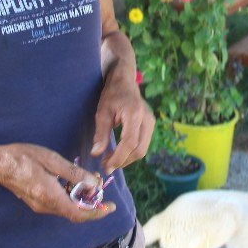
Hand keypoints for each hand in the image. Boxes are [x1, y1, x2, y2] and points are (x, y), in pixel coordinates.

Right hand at [0, 143, 115, 221]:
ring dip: (82, 199)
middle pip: (75, 213)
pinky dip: (71, 196)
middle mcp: (46, 206)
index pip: (79, 214)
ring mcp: (40, 206)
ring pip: (67, 208)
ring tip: (90, 180)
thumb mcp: (52, 161)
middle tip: (101, 185)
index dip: (97, 213)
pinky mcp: (37, 202)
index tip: (111, 207)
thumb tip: (94, 184)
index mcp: (50, 197)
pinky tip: (74, 182)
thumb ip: (74, 173)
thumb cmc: (23, 158)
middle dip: (92, 203)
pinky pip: (59, 204)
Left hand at [91, 59, 154, 174]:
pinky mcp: (150, 125)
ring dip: (127, 159)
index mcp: (135, 114)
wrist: (125, 81)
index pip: (129, 142)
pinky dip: (131, 152)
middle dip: (122, 161)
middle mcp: (147, 119)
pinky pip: (143, 144)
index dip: (118, 157)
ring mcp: (151, 122)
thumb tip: (96, 153)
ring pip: (142, 149)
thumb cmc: (112, 94)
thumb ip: (100, 133)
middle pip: (139, 149)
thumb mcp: (102, 112)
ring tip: (110, 160)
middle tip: (106, 165)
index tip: (106, 166)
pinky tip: (118, 152)